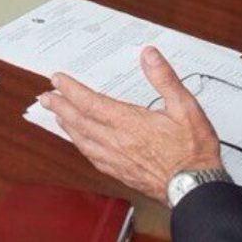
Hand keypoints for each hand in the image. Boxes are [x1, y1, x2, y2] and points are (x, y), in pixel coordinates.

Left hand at [40, 47, 222, 203]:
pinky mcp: (121, 173)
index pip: (91, 102)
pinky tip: (80, 144)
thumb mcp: (185, 106)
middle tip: (45, 97)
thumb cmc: (193, 149)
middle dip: (61, 106)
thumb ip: (164, 78)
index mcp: (129, 122)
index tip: (58, 79)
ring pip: (82, 140)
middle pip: (80, 121)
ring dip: (66, 126)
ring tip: (56, 116)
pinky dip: (80, 146)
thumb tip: (149, 54)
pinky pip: (92, 157)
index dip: (71, 90)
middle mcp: (117, 141)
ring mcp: (116, 159)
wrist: (195, 187)